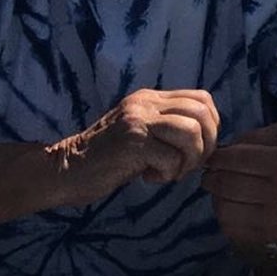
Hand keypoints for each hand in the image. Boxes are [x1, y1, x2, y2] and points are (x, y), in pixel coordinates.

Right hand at [48, 88, 220, 206]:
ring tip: (171, 172)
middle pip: (202, 113)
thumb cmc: (108, 159)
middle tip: (188, 165)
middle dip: (207, 145)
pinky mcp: (132, 143)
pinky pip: (172, 158)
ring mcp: (138, 120)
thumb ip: (169, 128)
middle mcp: (145, 103)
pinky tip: (150, 177)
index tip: (199, 149)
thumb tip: (211, 139)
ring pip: (192, 133)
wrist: (65, 170)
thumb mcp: (141, 133)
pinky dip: (169, 173)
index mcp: (150, 98)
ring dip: (190, 160)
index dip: (211, 126)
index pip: (202, 99)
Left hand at [201, 119, 276, 248]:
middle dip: (212, 176)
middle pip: (226, 185)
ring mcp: (276, 220)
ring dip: (216, 197)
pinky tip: (234, 204)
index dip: (218, 157)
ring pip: (223, 209)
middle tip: (213, 172)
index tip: (214, 156)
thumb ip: (255, 136)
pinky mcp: (270, 236)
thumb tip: (223, 151)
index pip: (235, 159)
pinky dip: (225, 215)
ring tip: (224, 188)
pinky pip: (230, 228)